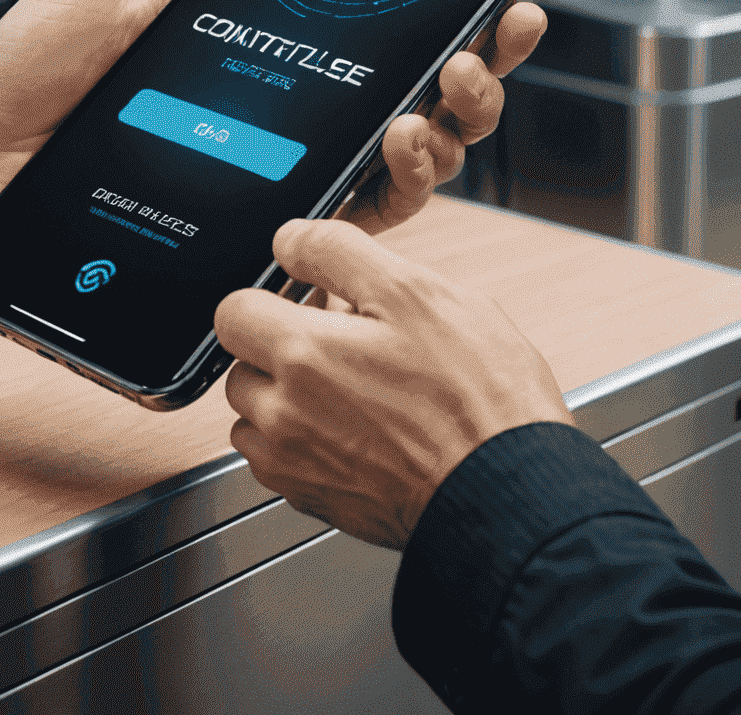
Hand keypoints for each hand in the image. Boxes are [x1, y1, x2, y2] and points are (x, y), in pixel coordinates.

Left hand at [0, 0, 545, 259]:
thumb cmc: (40, 65)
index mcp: (277, 34)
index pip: (392, 17)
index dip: (461, 0)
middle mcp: (297, 104)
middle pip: (427, 89)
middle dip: (487, 60)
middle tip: (502, 28)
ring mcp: (286, 167)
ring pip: (414, 157)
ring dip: (455, 120)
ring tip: (447, 86)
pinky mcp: (264, 222)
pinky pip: (357, 217)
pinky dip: (399, 188)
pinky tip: (402, 146)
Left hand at [217, 218, 571, 548]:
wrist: (508, 490)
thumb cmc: (478, 398)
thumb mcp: (418, 292)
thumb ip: (338, 253)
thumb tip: (290, 240)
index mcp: (303, 355)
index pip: (233, 308)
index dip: (274, 293)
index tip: (309, 297)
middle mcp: (284, 416)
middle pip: (242, 363)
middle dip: (281, 344)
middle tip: (343, 339)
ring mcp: (296, 465)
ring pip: (258, 414)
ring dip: (287, 395)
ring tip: (353, 384)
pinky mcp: (316, 500)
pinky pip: (280, 459)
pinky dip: (304, 438)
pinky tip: (357, 424)